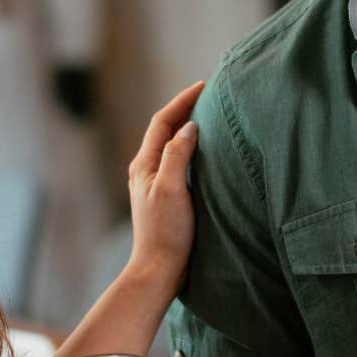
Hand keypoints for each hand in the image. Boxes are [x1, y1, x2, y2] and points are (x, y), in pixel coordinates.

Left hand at [125, 81, 203, 287]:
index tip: (204, 86)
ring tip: (212, 116)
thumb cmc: (165, 232)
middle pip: (166, 129)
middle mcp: (147, 170)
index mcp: (144, 164)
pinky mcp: (168, 197)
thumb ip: (178, 155)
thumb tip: (189, 127)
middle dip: (186, 109)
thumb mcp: (172, 189)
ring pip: (173, 145)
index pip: (163, 121)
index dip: (182, 100)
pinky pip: (180, 162)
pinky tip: (209, 152)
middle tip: (211, 96)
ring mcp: (156, 184)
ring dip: (189, 128)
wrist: (160, 269)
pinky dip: (193, 149)